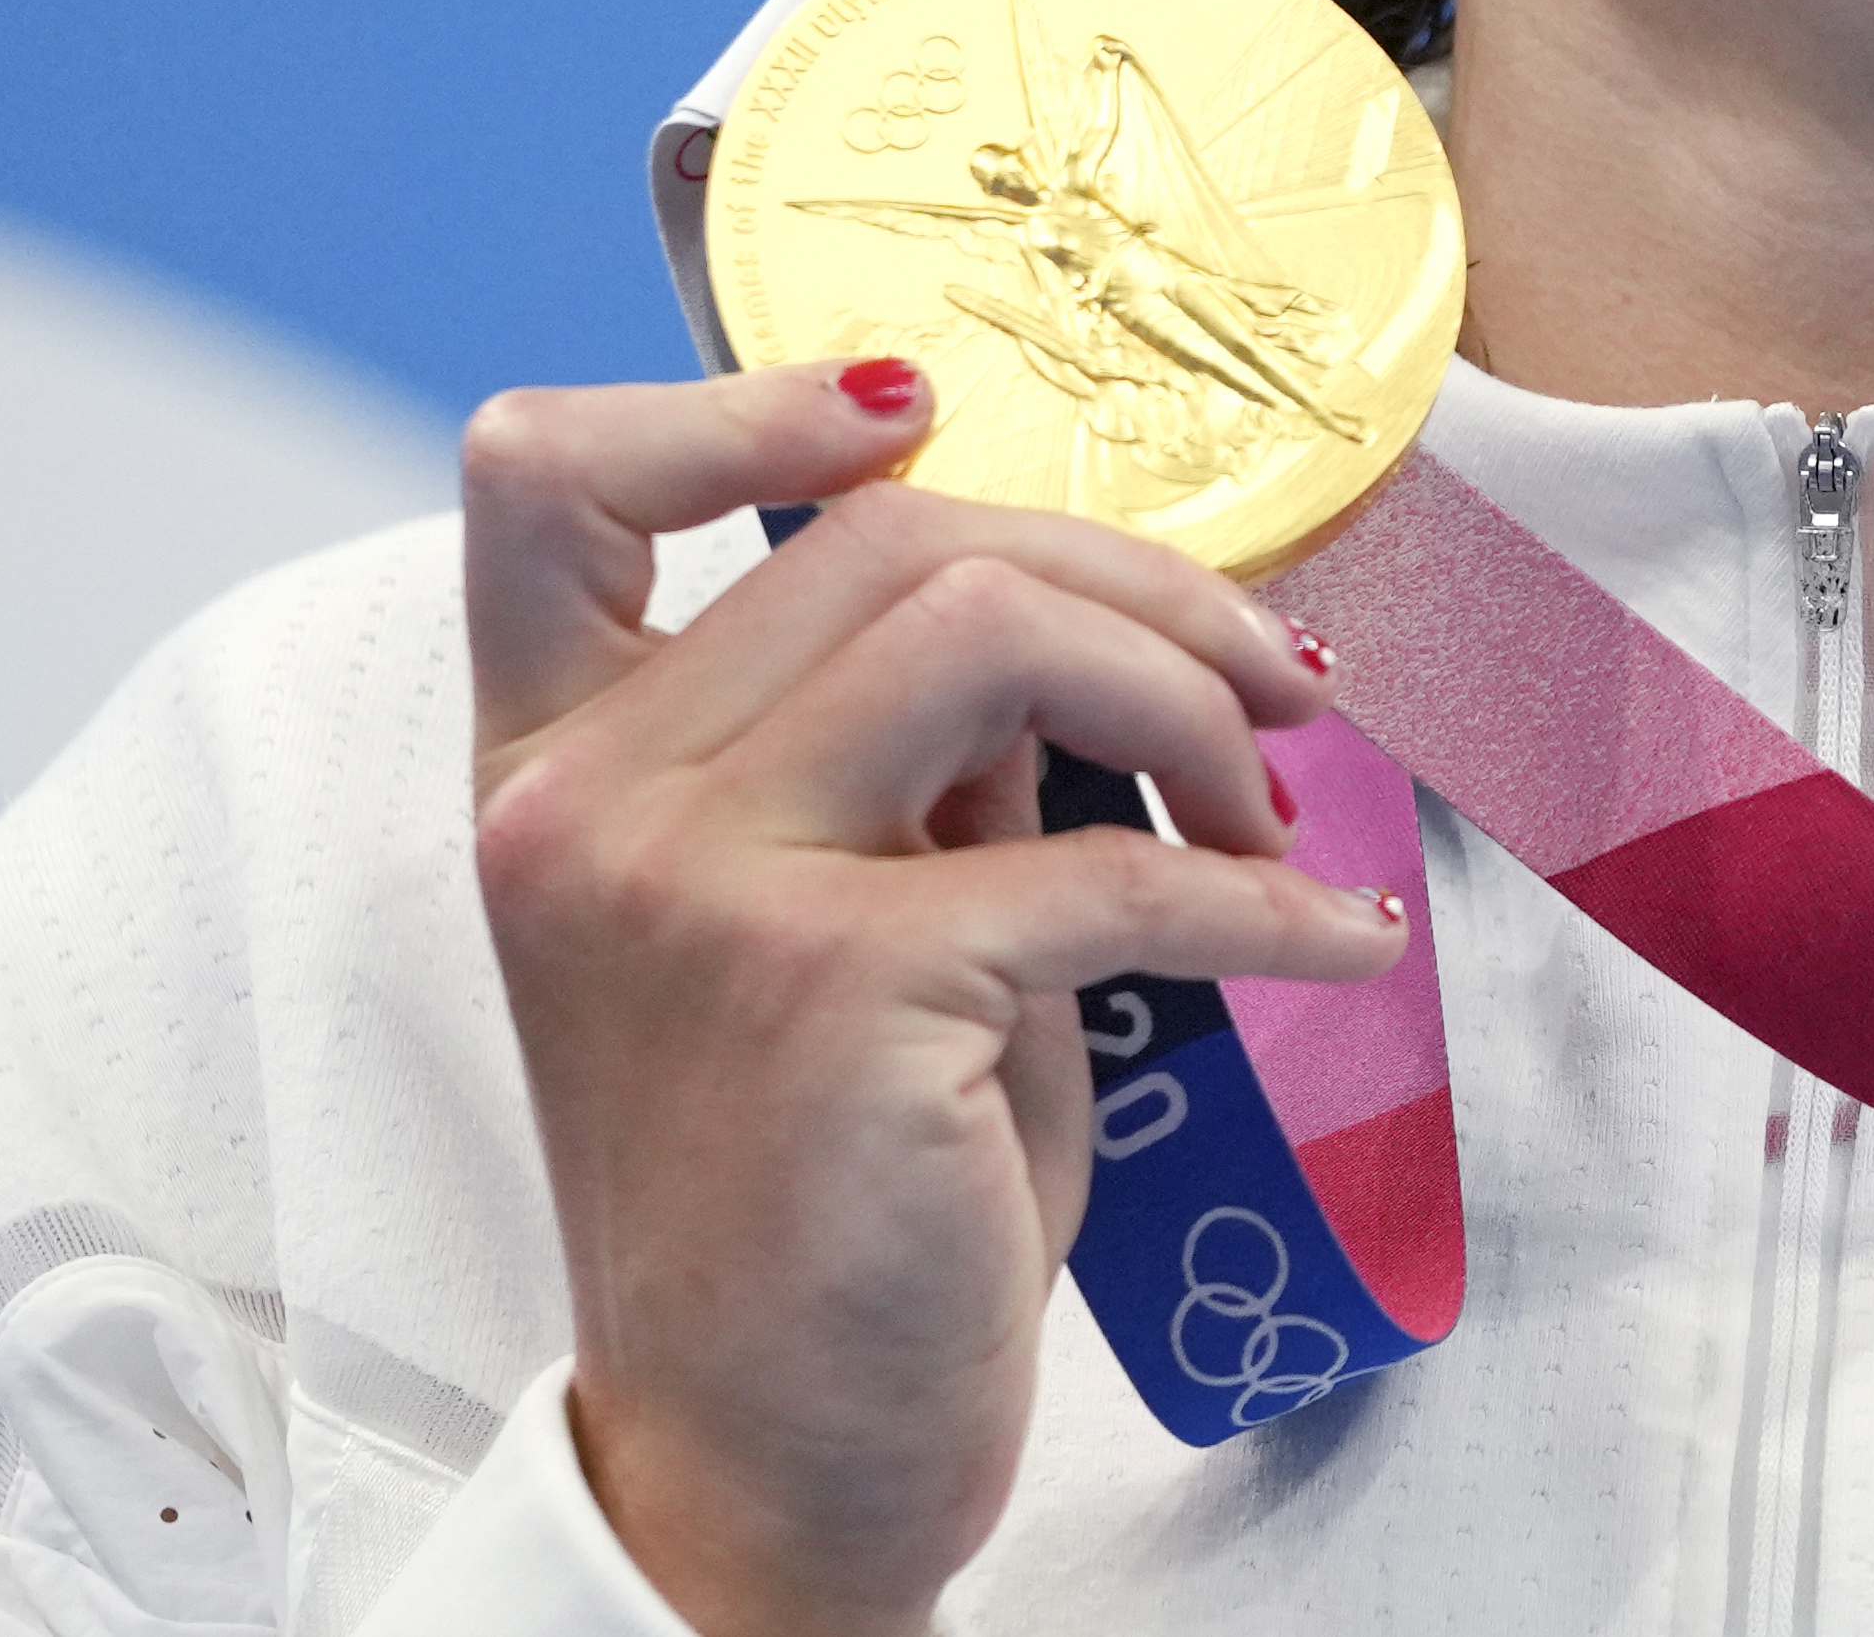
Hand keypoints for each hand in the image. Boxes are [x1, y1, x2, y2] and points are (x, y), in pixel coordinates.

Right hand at [464, 360, 1401, 1636]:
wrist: (755, 1474)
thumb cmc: (815, 1204)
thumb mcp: (826, 933)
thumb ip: (900, 767)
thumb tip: (1071, 631)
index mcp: (553, 771)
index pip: (545, 478)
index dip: (736, 397)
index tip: (918, 413)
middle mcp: (588, 806)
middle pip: (900, 536)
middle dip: (1135, 582)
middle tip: (1263, 682)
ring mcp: (693, 889)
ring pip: (1000, 634)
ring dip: (1191, 704)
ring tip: (1266, 810)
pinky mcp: (834, 990)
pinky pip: (1113, 869)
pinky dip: (1267, 900)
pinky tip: (1328, 939)